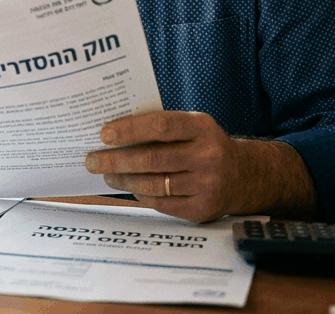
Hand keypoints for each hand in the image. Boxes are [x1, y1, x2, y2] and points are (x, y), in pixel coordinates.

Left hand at [83, 110, 315, 222]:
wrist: (242, 176)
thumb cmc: (203, 145)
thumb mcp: (192, 126)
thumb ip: (161, 127)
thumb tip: (112, 133)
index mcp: (202, 127)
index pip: (160, 125)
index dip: (129, 129)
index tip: (103, 134)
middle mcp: (207, 156)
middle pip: (152, 158)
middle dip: (115, 160)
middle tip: (92, 160)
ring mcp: (207, 185)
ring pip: (153, 183)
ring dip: (123, 179)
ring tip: (105, 174)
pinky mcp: (202, 209)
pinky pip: (161, 203)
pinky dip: (141, 194)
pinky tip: (129, 188)